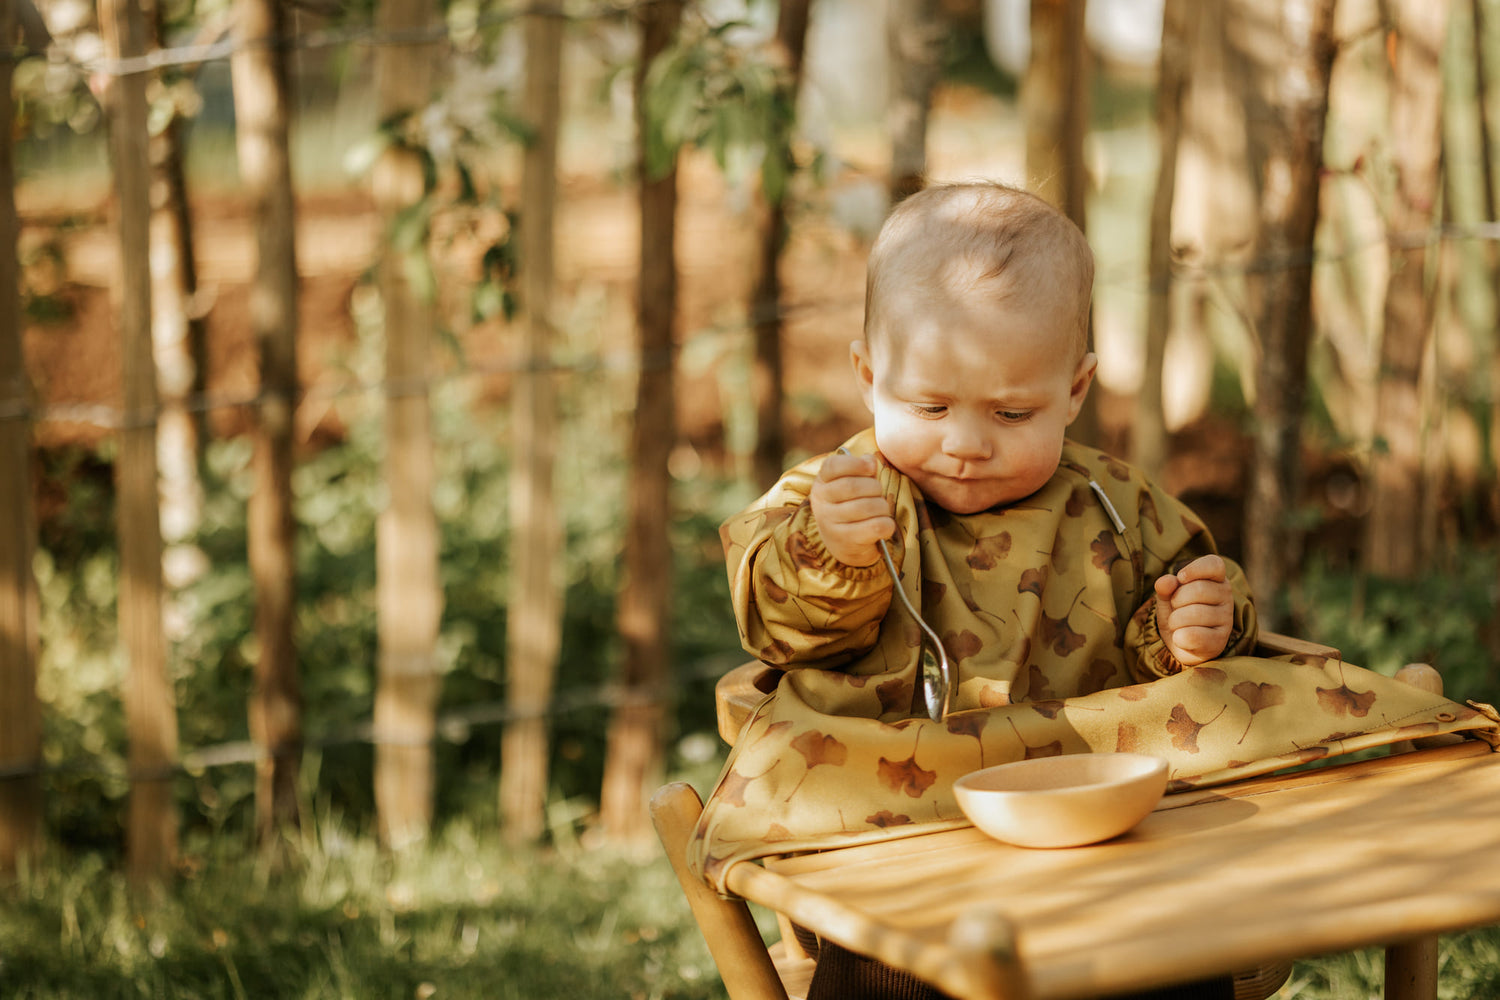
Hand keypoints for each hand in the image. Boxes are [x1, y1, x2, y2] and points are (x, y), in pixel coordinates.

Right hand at [810, 451, 894, 567]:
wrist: (843, 543)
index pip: (833, 466)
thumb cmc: (850, 505)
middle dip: (874, 487)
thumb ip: (861, 469)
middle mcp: (821, 503)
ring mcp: (830, 524)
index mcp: (822, 483)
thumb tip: (870, 461)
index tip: (871, 468)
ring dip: (882, 507)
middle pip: (852, 486)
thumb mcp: (850, 483)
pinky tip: (884, 525)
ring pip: (867, 507)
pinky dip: (887, 524)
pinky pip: (876, 526)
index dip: (856, 464)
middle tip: (878, 494)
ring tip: (881, 510)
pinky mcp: (845, 541)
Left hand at [1153, 555, 1233, 666]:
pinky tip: (1180, 638)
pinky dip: (1180, 637)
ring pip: (1195, 613)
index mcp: (1216, 580)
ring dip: (1175, 620)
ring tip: (1177, 625)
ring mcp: (1226, 619)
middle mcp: (1225, 597)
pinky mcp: (1220, 640)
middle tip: (1175, 608)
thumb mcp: (1167, 597)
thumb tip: (1166, 581)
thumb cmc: (1178, 614)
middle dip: (1176, 600)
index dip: (1195, 569)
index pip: (1215, 564)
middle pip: (1199, 589)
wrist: (1181, 645)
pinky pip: (1195, 635)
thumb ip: (1165, 587)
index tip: (1181, 578)